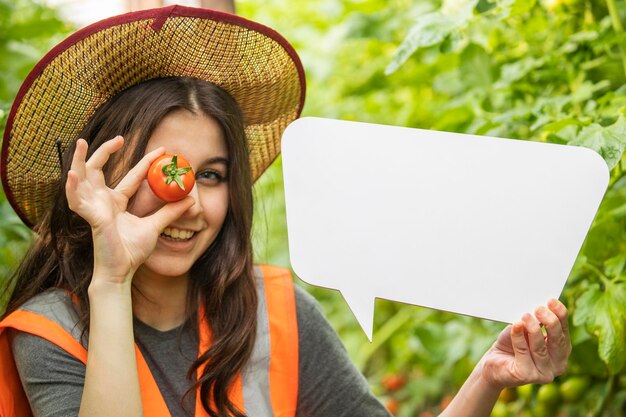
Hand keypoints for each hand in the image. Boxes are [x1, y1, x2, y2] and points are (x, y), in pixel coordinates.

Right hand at [65, 136, 194, 282]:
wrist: (122, 272)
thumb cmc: (132, 251)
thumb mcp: (155, 226)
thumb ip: (170, 212)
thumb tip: (192, 200)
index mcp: (117, 202)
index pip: (132, 176)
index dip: (145, 162)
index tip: (162, 150)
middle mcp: (103, 201)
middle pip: (99, 169)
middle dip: (106, 151)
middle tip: (120, 137)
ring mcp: (94, 208)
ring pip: (82, 178)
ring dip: (80, 159)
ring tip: (83, 142)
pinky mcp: (91, 217)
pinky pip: (76, 201)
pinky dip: (73, 187)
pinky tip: (73, 174)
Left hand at [478, 298, 570, 389]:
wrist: (494, 362)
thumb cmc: (512, 344)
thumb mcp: (525, 329)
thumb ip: (534, 322)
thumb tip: (540, 308)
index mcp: (562, 352)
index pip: (564, 332)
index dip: (560, 315)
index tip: (551, 301)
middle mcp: (558, 365)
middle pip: (557, 341)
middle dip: (550, 322)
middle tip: (539, 308)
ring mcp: (544, 374)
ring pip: (540, 347)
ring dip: (532, 329)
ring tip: (525, 316)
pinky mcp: (527, 376)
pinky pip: (523, 352)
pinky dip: (519, 337)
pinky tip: (516, 326)